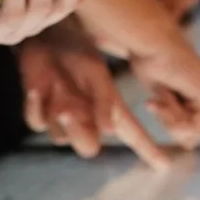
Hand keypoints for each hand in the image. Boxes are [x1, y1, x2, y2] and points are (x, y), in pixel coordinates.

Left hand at [18, 27, 170, 169]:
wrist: (45, 33)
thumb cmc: (76, 48)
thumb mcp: (95, 74)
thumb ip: (104, 103)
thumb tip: (110, 132)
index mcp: (108, 107)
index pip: (132, 134)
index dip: (148, 150)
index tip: (165, 165)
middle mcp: (88, 116)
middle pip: (88, 147)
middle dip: (78, 133)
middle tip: (70, 111)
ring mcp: (63, 115)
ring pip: (60, 138)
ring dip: (57, 116)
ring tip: (56, 86)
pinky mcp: (39, 109)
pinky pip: (36, 122)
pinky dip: (35, 107)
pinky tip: (35, 89)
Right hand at [126, 29, 199, 164]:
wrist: (150, 41)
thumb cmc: (149, 62)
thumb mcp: (161, 101)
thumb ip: (176, 121)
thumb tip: (190, 144)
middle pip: (193, 135)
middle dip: (169, 124)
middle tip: (153, 102)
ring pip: (190, 133)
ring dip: (167, 118)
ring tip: (156, 97)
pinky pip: (189, 124)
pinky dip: (170, 114)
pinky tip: (161, 97)